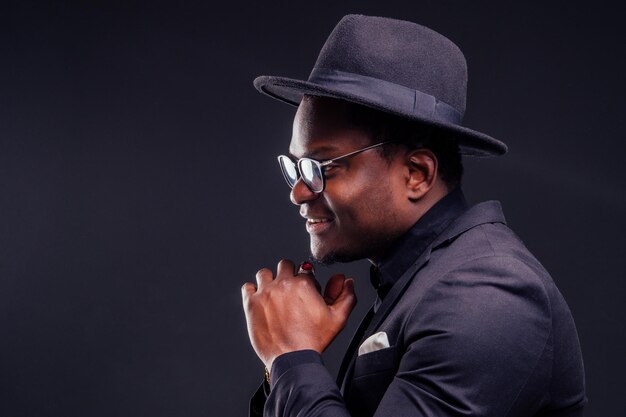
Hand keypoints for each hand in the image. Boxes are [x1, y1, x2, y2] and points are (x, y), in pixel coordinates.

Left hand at [241, 259, 356, 369]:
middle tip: (289, 292)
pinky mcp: (251, 303)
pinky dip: (252, 292)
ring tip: (273, 295)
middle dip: (288, 275)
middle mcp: (284, 284)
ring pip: (264, 273)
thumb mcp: (338, 319)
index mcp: (304, 284)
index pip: (305, 270)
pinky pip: (247, 287)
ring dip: (268, 281)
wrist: (292, 359)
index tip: (305, 293)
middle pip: (284, 265)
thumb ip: (346, 296)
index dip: (307, 281)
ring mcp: (266, 292)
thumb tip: (347, 281)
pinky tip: (259, 301)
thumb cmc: (314, 341)